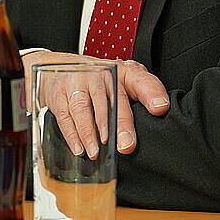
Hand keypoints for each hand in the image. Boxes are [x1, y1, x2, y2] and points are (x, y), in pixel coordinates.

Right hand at [21, 50, 168, 156]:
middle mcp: (102, 73)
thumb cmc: (100, 81)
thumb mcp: (123, 84)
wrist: (61, 67)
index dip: (152, 93)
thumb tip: (157, 121)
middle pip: (113, 98)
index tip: (160, 108)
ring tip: (97, 152)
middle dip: (120, 123)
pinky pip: (64, 115)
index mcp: (124, 72)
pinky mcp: (59, 92)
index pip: (142, 80)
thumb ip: (140, 99)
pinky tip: (79, 148)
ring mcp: (78, 81)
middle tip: (126, 145)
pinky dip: (72, 134)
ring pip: (84, 107)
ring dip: (90, 133)